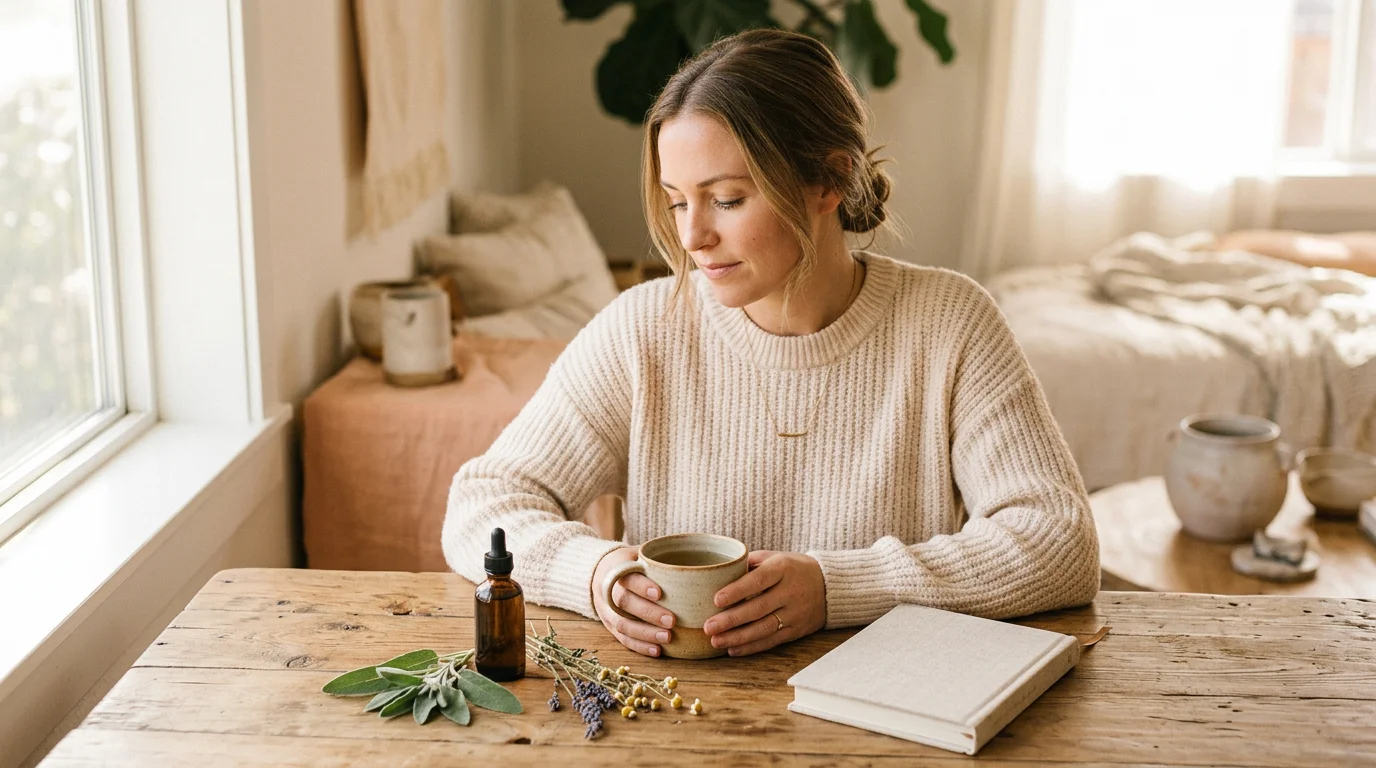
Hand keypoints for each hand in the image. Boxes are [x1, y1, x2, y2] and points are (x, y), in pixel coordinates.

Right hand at [591, 546, 675, 657]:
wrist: (599, 573)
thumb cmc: (631, 563)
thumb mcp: (639, 553)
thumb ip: (659, 557)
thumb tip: (696, 561)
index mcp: (615, 568)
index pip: (626, 576)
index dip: (641, 586)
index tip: (659, 593)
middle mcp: (607, 590)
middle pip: (624, 602)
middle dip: (648, 613)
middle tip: (671, 620)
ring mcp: (606, 610)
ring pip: (622, 624)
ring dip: (645, 633)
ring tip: (667, 637)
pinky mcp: (609, 625)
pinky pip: (622, 639)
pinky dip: (640, 646)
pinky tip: (657, 650)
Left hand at [702, 550, 825, 655]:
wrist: (830, 585)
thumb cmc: (793, 568)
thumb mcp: (775, 557)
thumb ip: (750, 563)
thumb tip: (719, 571)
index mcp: (783, 568)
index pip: (758, 580)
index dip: (737, 591)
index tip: (716, 600)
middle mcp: (790, 591)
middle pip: (758, 608)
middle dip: (731, 620)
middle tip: (708, 626)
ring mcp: (795, 613)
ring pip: (764, 628)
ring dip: (738, 637)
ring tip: (716, 641)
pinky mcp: (797, 630)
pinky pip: (772, 641)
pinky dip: (752, 647)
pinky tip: (733, 649)